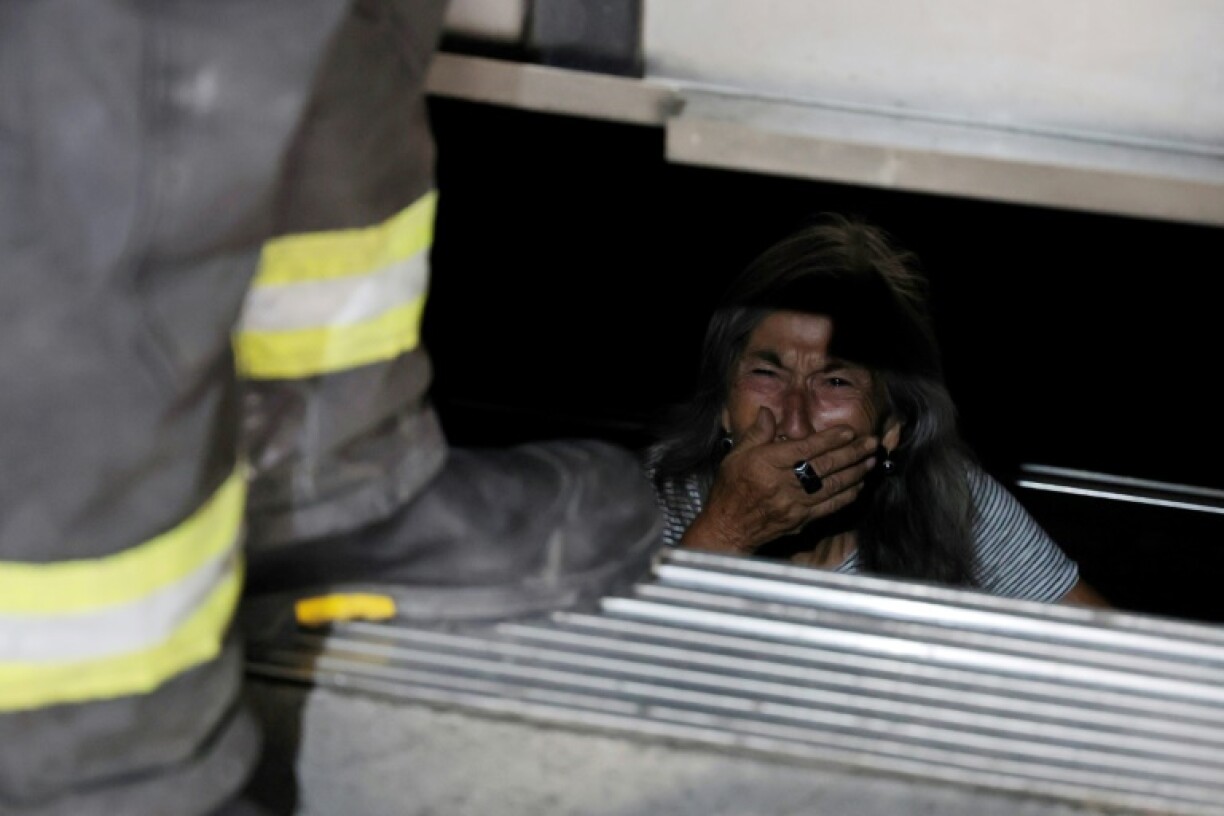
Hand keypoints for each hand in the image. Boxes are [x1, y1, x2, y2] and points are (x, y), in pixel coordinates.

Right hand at [679, 408, 878, 555]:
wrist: (728, 527)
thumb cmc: (730, 489)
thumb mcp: (735, 456)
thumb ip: (756, 434)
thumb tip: (768, 413)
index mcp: (766, 464)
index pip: (805, 449)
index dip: (830, 440)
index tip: (849, 431)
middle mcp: (782, 484)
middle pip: (824, 466)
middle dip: (852, 454)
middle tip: (871, 444)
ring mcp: (794, 504)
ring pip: (832, 486)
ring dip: (856, 473)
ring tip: (871, 461)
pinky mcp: (801, 520)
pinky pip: (829, 506)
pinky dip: (846, 495)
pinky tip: (858, 485)